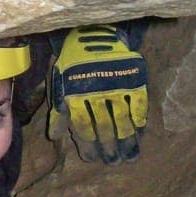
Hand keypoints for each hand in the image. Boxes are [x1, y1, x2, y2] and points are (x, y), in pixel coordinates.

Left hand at [48, 26, 147, 162]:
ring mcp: (116, 85)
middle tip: (114, 162)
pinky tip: (139, 131)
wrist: (94, 34)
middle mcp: (95, 92)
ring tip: (130, 155)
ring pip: (122, 119)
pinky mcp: (133, 78)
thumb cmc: (73, 63)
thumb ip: (58, 111)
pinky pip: (138, 103)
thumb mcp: (59, 84)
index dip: (87, 145)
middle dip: (109, 148)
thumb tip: (55, 137)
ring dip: (126, 140)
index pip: (82, 127)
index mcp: (75, 94)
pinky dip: (139, 118)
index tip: (93, 159)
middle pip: (103, 127)